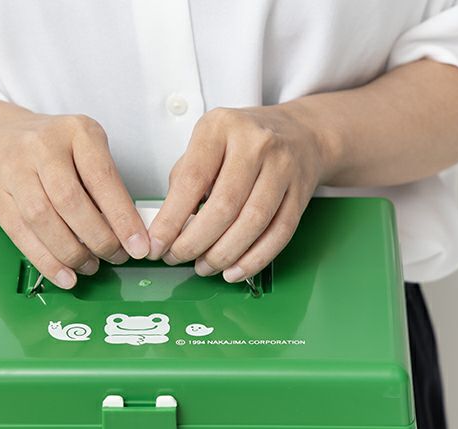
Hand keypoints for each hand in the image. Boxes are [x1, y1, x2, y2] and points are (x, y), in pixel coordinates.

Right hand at [0, 108, 148, 287]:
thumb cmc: (51, 150)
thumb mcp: (84, 150)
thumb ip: (104, 186)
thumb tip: (128, 234)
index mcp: (75, 131)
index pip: (102, 177)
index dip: (122, 217)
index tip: (137, 245)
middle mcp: (41, 146)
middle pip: (70, 201)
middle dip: (98, 238)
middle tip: (115, 257)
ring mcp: (14, 171)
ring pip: (43, 219)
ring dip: (71, 252)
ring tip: (90, 266)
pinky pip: (21, 235)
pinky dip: (46, 261)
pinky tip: (65, 275)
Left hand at [147, 105, 334, 280]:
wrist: (301, 132)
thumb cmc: (243, 143)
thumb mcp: (207, 144)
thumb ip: (185, 181)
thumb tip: (167, 230)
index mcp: (220, 128)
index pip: (191, 180)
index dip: (171, 220)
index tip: (156, 246)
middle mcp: (255, 143)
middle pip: (223, 206)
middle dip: (195, 243)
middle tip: (178, 258)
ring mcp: (282, 167)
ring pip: (252, 223)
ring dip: (223, 255)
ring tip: (204, 266)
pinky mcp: (300, 192)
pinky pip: (278, 234)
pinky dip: (254, 260)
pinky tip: (234, 271)